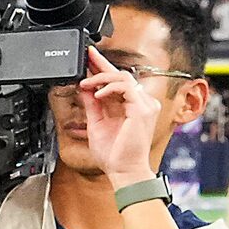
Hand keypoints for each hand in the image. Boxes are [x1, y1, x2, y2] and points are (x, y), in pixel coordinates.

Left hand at [77, 46, 166, 180]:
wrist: (123, 170)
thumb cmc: (113, 154)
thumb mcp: (96, 123)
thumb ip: (92, 104)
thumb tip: (84, 88)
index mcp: (130, 105)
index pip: (117, 81)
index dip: (103, 67)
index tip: (89, 57)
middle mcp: (140, 103)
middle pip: (121, 74)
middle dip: (101, 65)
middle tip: (85, 58)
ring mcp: (144, 105)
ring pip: (123, 77)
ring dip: (101, 77)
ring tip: (85, 83)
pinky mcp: (142, 110)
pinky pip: (126, 88)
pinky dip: (109, 88)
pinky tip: (97, 94)